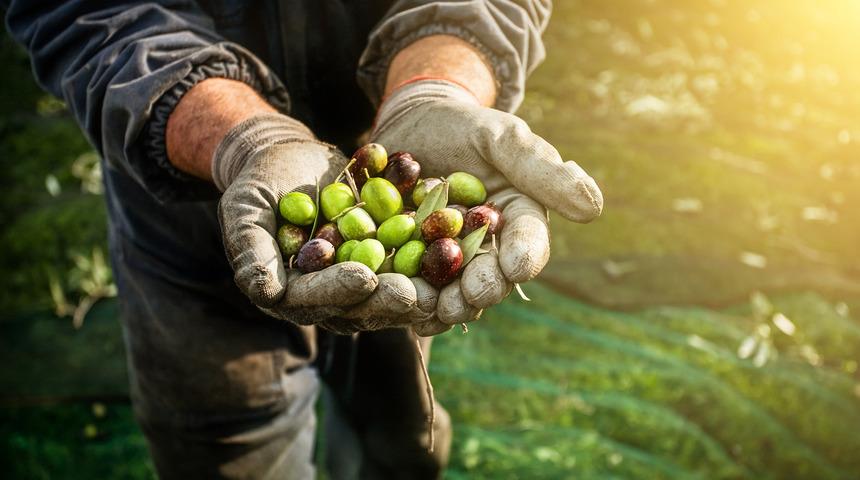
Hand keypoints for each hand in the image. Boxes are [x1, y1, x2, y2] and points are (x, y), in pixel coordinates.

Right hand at [214, 114, 426, 333]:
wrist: (291, 158)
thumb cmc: (260, 183)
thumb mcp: (246, 209)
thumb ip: (251, 249)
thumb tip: (263, 291)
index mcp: (291, 293)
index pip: (314, 299)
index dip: (338, 290)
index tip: (362, 278)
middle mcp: (329, 295)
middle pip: (361, 305)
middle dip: (388, 299)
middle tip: (415, 293)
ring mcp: (362, 280)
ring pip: (393, 291)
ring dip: (420, 288)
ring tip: (444, 280)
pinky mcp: (388, 261)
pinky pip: (413, 263)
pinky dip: (435, 258)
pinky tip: (459, 250)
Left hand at [371, 80, 602, 333]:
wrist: (412, 124)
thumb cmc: (464, 125)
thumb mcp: (501, 137)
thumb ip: (540, 169)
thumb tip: (593, 208)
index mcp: (517, 220)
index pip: (528, 244)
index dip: (524, 257)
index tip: (516, 268)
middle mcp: (487, 248)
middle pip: (491, 277)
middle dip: (482, 290)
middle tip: (470, 298)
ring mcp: (448, 260)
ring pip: (452, 291)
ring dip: (444, 304)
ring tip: (433, 309)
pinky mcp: (411, 262)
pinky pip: (412, 285)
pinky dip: (406, 297)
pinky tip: (398, 303)